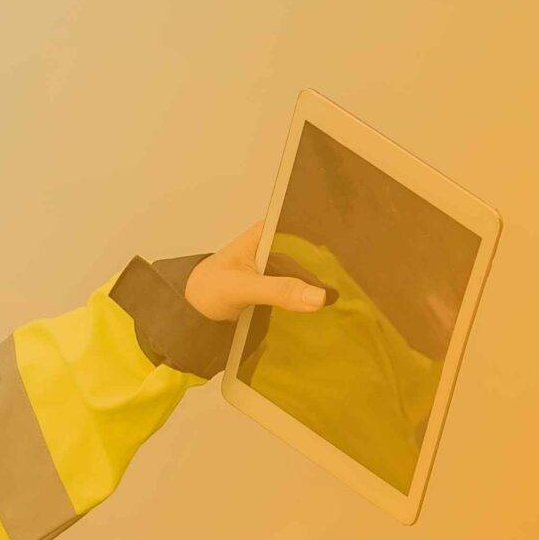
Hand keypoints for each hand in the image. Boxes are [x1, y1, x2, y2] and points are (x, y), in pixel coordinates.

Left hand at [184, 221, 332, 322]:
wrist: (190, 311)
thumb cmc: (208, 289)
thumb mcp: (243, 288)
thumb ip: (279, 290)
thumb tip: (319, 298)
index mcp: (264, 234)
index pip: (303, 228)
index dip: (326, 239)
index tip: (348, 258)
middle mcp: (272, 247)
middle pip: (307, 257)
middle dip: (323, 273)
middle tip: (345, 292)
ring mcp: (273, 268)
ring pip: (303, 276)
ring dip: (316, 290)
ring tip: (339, 303)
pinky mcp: (272, 287)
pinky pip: (295, 291)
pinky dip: (305, 300)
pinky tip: (320, 309)